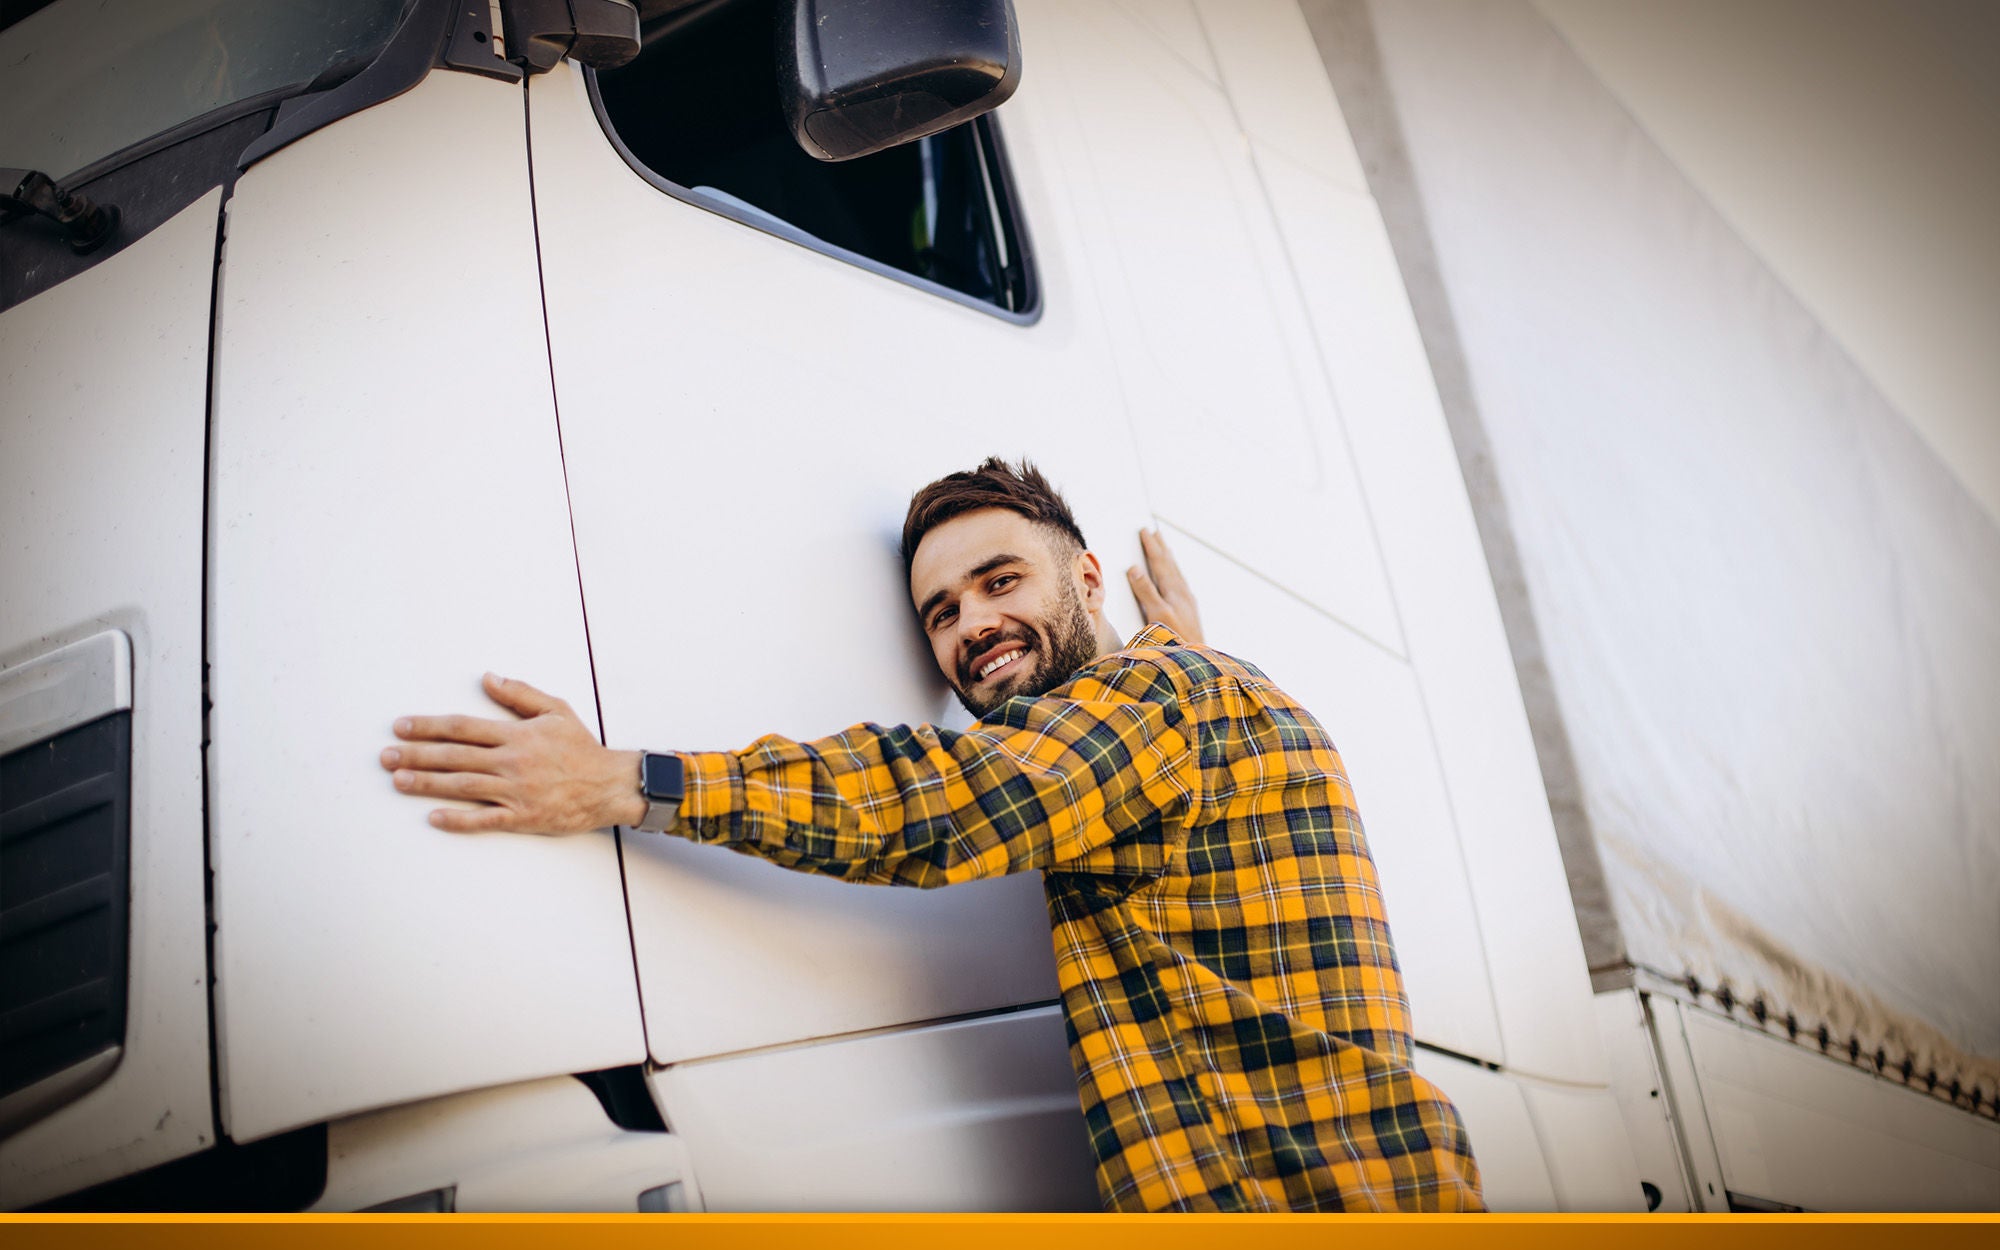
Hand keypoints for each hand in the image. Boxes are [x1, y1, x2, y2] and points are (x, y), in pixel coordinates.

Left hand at [380, 673, 644, 834]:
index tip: (400, 727)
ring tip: (397, 781)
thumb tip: (487, 678)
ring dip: (427, 783)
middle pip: (454, 756)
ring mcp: (515, 791)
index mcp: (516, 735)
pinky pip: (485, 819)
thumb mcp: (556, 710)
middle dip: (416, 755)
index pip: (462, 727)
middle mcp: (511, 762)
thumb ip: (520, 694)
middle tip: (385, 756)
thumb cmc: (582, 748)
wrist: (610, 785)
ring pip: (462, 785)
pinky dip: (458, 819)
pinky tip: (434, 817)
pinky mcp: (522, 817)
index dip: (428, 727)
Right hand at [1127, 526, 1204, 645]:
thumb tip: (1134, 570)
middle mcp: (1183, 594)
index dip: (1152, 547)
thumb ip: (1146, 591)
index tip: (1145, 532)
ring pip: (1176, 574)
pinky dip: (1174, 574)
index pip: (1160, 563)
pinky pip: (1180, 584)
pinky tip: (1174, 578)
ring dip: (1169, 559)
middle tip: (1154, 533)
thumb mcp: (1157, 614)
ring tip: (1164, 548)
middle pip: (1170, 565)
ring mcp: (1187, 603)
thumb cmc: (1176, 640)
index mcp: (1174, 591)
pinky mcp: (1188, 613)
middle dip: (1161, 548)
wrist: (1193, 662)